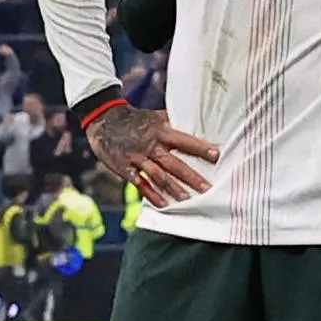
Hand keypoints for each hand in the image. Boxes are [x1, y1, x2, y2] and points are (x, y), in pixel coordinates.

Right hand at [87, 102, 218, 203]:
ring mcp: (137, 158)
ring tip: (188, 199)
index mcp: (161, 131)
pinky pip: (140, 183)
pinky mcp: (125, 168)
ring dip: (174, 189)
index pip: (184, 141)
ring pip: (159, 176)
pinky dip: (151, 194)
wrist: (104, 119)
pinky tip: (163, 204)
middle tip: (208, 188)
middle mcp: (151, 145)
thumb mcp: (155, 116)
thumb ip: (173, 123)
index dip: (200, 148)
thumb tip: (195, 124)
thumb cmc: (134, 118)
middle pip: (174, 163)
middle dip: (191, 177)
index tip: (216, 155)